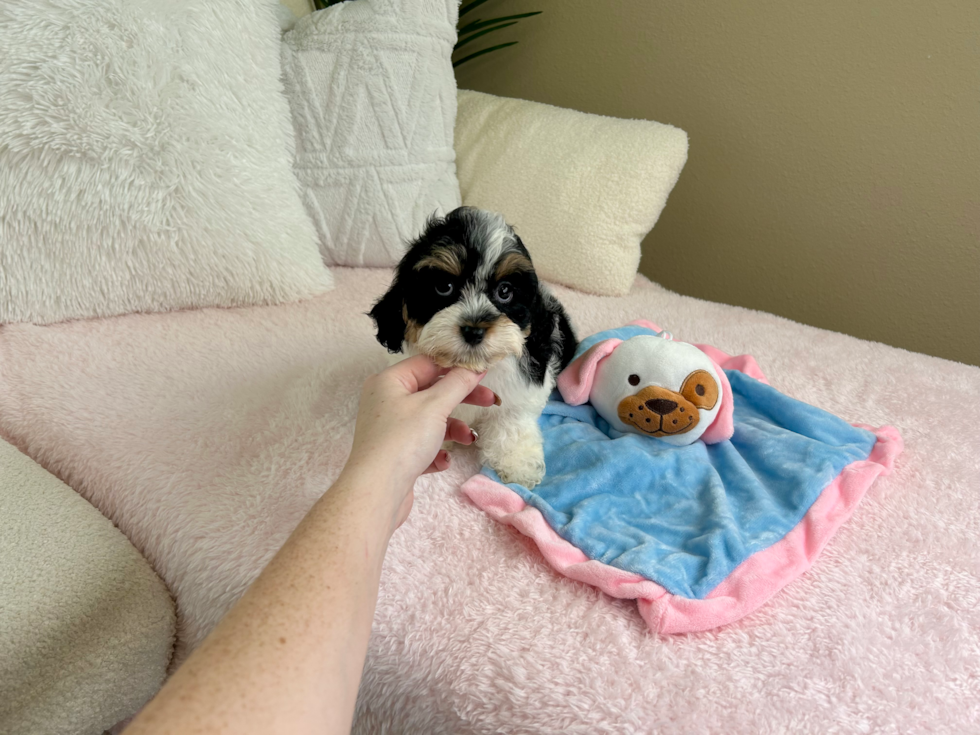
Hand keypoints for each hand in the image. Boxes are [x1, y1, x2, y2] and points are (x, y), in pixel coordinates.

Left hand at [343, 355, 496, 529]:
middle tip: (490, 401)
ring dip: (452, 429)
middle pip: (431, 392)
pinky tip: (442, 461)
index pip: (428, 364)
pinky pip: (422, 444)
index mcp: (389, 382)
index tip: (483, 372)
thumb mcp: (434, 406)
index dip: (457, 366)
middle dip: (461, 399)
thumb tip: (476, 365)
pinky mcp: (395, 454)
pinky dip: (436, 450)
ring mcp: (390, 429)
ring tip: (467, 440)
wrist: (376, 492)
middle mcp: (386, 402)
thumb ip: (458, 383)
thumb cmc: (402, 441)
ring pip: (430, 421)